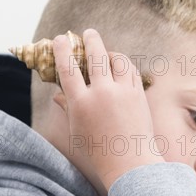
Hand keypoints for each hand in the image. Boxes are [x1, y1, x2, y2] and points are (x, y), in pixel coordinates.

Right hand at [52, 29, 164, 190]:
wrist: (130, 162)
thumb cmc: (99, 151)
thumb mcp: (77, 130)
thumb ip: (68, 108)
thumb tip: (57, 95)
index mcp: (81, 103)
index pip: (68, 68)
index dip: (63, 50)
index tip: (61, 38)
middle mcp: (102, 93)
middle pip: (95, 56)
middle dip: (91, 40)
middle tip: (88, 33)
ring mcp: (122, 92)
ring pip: (117, 60)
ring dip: (111, 52)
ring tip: (107, 52)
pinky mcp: (138, 95)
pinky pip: (131, 71)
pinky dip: (124, 65)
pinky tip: (121, 66)